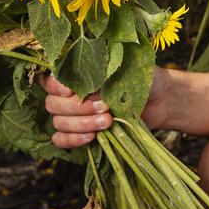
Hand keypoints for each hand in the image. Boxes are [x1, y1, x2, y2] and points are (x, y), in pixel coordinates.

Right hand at [41, 68, 167, 148]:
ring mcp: (74, 114)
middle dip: (78, 107)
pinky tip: (91, 137)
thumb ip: (105, 71)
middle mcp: (70, 93)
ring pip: (58, 122)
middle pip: (53, 104)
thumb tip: (88, 78)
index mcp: (76, 72)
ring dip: (81, 123)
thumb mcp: (127, 68)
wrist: (161, 99)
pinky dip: (73, 140)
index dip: (54, 85)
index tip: (70, 89)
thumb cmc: (143, 78)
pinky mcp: (81, 132)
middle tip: (105, 106)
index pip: (47, 78)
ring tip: (108, 121)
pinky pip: (61, 140)